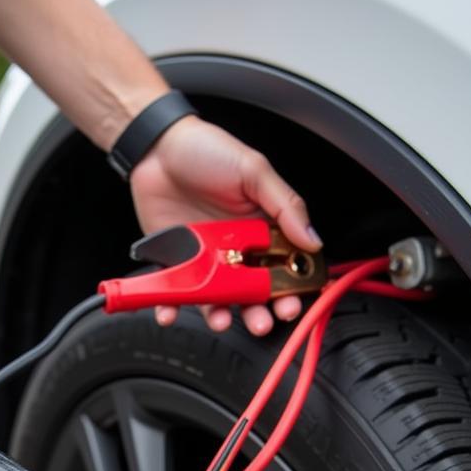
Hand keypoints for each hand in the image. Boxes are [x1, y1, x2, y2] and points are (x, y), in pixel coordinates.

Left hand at [129, 116, 321, 335]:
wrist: (156, 147)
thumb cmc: (207, 150)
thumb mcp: (254, 170)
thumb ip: (286, 205)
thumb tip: (313, 240)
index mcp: (263, 229)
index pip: (284, 269)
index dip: (291, 289)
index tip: (293, 303)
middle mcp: (236, 250)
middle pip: (252, 293)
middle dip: (259, 312)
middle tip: (262, 322)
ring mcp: (205, 260)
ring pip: (216, 300)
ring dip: (221, 317)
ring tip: (222, 321)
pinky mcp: (175, 264)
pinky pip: (175, 294)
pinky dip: (171, 308)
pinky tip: (171, 313)